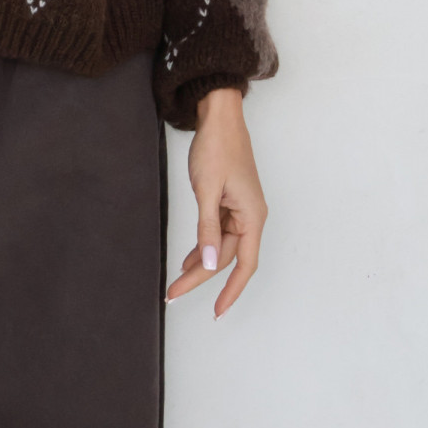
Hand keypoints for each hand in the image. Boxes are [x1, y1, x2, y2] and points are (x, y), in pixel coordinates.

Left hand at [165, 88, 267, 318]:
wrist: (218, 116)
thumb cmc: (217, 147)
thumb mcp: (207, 190)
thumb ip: (206, 229)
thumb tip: (207, 263)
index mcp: (252, 216)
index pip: (244, 265)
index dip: (231, 291)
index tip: (217, 311)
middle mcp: (250, 216)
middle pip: (227, 257)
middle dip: (200, 277)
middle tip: (174, 293)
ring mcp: (239, 209)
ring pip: (220, 245)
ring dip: (199, 262)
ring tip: (176, 281)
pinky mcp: (228, 201)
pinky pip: (216, 231)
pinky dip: (202, 244)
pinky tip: (188, 257)